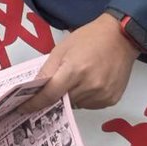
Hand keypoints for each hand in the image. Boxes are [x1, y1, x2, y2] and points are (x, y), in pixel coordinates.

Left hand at [20, 13, 139, 112]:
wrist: (121, 37)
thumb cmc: (90, 39)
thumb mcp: (61, 49)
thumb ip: (47, 70)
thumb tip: (34, 89)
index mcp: (75, 70)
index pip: (50, 94)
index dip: (35, 103)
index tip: (24, 108)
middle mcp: (90, 85)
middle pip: (62, 101)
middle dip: (55, 96)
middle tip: (56, 85)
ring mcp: (102, 94)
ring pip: (76, 105)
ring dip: (71, 97)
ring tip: (78, 78)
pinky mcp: (111, 99)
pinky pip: (90, 105)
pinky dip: (85, 97)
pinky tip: (89, 82)